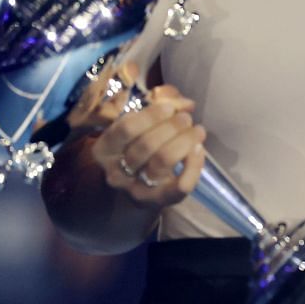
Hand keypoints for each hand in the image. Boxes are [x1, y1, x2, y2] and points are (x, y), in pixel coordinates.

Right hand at [73, 60, 204, 208]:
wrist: (135, 187)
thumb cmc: (137, 147)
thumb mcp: (139, 125)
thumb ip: (160, 105)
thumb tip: (186, 103)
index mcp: (105, 148)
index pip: (125, 129)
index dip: (150, 116)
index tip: (169, 108)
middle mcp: (116, 171)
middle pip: (145, 145)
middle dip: (171, 128)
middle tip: (186, 119)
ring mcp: (136, 189)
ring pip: (162, 162)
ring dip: (185, 142)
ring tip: (198, 131)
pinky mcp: (159, 201)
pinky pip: (179, 186)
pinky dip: (194, 166)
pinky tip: (199, 151)